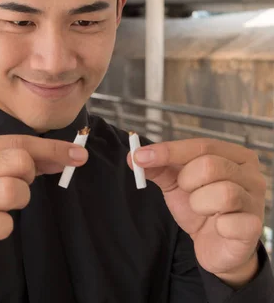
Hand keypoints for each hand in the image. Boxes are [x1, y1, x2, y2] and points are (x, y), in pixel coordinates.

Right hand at [0, 135, 87, 270]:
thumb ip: (18, 160)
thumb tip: (68, 154)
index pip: (15, 141)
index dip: (51, 148)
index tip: (77, 156)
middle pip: (17, 160)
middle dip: (29, 175)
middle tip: (19, 187)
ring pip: (13, 189)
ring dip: (19, 200)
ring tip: (3, 208)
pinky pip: (3, 223)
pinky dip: (5, 227)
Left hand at [129, 138, 265, 285]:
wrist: (215, 245)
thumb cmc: (201, 207)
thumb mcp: (176, 183)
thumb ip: (158, 167)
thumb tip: (134, 156)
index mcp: (234, 156)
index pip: (201, 145)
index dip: (169, 151)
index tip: (140, 156)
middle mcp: (251, 175)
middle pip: (210, 165)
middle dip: (187, 181)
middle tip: (186, 191)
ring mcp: (255, 201)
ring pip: (223, 192)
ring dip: (199, 203)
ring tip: (201, 209)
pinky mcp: (253, 228)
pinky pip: (231, 222)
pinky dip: (216, 225)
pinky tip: (217, 226)